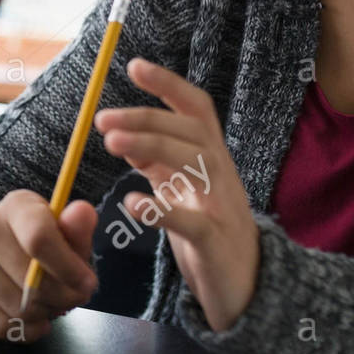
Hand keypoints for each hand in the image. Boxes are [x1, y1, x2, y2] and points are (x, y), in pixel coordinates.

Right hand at [0, 189, 98, 341]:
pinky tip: (33, 318)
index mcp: (17, 205)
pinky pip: (0, 325)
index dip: (68, 269)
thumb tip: (84, 212)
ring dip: (45, 314)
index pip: (39, 239)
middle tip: (73, 297)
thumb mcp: (64, 232)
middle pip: (32, 281)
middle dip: (63, 297)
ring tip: (50, 303)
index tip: (87, 284)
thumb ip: (78, 228)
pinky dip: (25, 330)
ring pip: (18, 308)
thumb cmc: (40, 242)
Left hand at [95, 58, 259, 331]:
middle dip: (146, 118)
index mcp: (211, 156)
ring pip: (195, 164)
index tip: (134, 65)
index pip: (196, 108)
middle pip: (191, 131)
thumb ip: (159, 163)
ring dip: (152, 147)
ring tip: (111, 143)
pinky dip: (161, 211)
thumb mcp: (183, 189)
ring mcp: (221, 207)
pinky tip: (132, 203)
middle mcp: (221, 174)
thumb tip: (126, 136)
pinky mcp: (214, 243)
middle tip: (102, 118)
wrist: (251, 288)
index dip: (168, 84)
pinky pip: (191, 222)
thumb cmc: (211, 231)